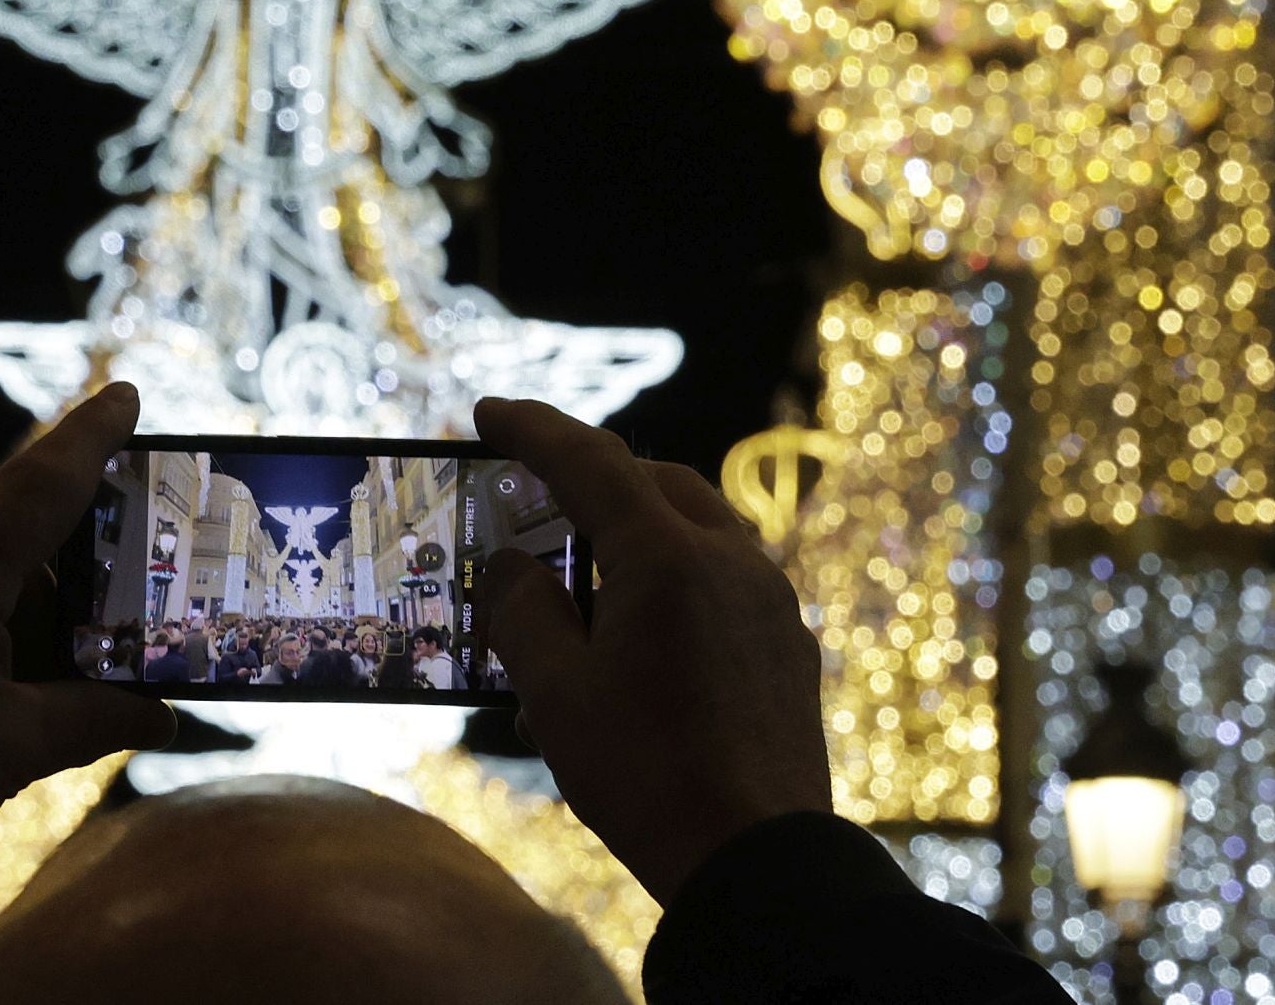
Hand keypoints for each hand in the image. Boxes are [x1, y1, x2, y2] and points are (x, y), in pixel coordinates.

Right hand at [473, 397, 830, 902]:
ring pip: (696, 527)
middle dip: (592, 475)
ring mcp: (768, 602)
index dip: (533, 430)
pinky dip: (672, 577)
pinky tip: (637, 635)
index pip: (590, 461)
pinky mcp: (785, 645)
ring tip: (581, 575)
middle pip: (654, 481)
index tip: (489, 413)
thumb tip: (512, 565)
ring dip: (635, 528)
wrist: (756, 861)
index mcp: (667, 557)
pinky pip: (721, 580)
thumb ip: (522, 610)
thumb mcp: (554, 692)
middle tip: (536, 493)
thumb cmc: (645, 774)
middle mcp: (730, 560)